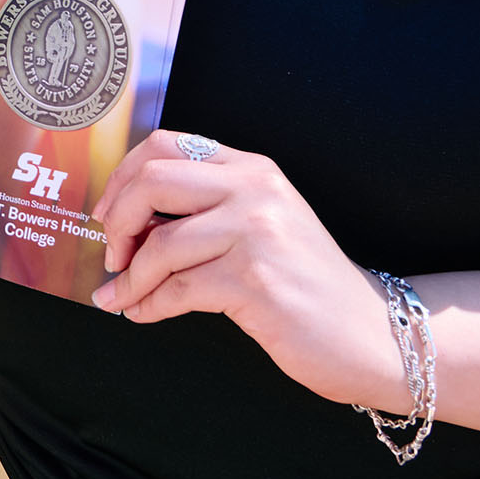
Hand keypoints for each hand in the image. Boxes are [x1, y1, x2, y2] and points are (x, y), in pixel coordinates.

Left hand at [90, 133, 406, 409]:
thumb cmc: (305, 285)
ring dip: (130, 277)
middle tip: (113, 254)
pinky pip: (177, 290)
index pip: (166, 145)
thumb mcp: (262, 226)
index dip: (124, 176)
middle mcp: (255, 190)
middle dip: (118, 219)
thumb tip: (127, 220)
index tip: (110, 212)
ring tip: (120, 296)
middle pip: (154, 180)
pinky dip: (147, 304)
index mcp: (252, 169)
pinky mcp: (255, 281)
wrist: (369, 334)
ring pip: (160, 243)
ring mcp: (257, 233)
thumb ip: (207, 209)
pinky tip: (141, 313)